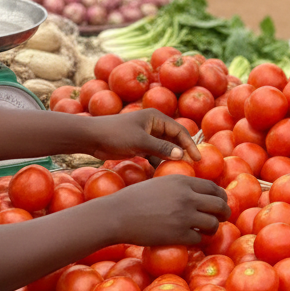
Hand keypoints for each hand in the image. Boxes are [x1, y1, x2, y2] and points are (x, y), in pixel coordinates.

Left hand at [86, 109, 200, 164]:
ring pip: (164, 147)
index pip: (179, 131)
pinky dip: (159, 161)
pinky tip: (162, 172)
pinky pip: (154, 153)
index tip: (198, 159)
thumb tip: (181, 155)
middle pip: (174, 139)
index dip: (190, 144)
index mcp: (156, 118)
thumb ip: (161, 148)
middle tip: (192, 167)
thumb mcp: (140, 141)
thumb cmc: (116, 135)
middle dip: (183, 151)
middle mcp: (153, 125)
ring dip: (171, 158)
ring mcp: (146, 135)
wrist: (92, 137)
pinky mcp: (139, 145)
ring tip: (179, 171)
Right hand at [111, 175, 230, 245]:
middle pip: (219, 204)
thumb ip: (180, 186)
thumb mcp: (162, 183)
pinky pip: (198, 238)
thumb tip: (196, 193)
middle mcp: (187, 197)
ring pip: (213, 223)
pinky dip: (198, 240)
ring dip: (213, 228)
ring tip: (208, 231)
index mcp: (184, 181)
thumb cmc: (136, 198)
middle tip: (221, 218)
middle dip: (224, 212)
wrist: (120, 214)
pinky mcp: (178, 234)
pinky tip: (193, 239)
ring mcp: (184, 216)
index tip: (220, 202)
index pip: (213, 187)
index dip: (220, 196)